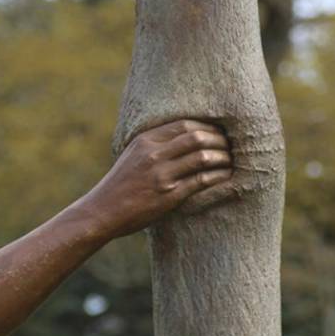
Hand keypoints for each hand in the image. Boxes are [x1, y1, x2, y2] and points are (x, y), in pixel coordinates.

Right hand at [80, 119, 231, 236]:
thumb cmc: (121, 184)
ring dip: (223, 158)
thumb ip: (155, 143)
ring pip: (203, 157)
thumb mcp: (133, 155)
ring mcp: (162, 175)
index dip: (207, 126)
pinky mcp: (169, 196)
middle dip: (220, 140)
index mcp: (146, 140)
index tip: (219, 132)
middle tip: (231, 147)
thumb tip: (184, 135)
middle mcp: (154, 154)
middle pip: (197, 137)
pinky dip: (218, 177)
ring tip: (231, 162)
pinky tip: (226, 178)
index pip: (185, 124)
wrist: (103, 211)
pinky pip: (202, 181)